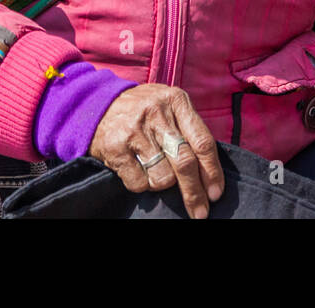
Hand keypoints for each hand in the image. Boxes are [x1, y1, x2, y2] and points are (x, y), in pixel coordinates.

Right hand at [89, 84, 223, 218]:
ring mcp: (135, 130)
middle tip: (200, 212)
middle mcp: (156, 113)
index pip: (202, 142)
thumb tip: (210, 174)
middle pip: (185, 163)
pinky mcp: (115, 147)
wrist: (98, 104)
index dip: (212, 172)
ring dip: (163, 184)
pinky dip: (143, 185)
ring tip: (156, 173)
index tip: (216, 194)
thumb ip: (190, 130)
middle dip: (195, 193)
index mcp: (176, 101)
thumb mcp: (169, 107)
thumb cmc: (145, 111)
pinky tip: (139, 171)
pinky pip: (140, 183)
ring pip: (163, 177)